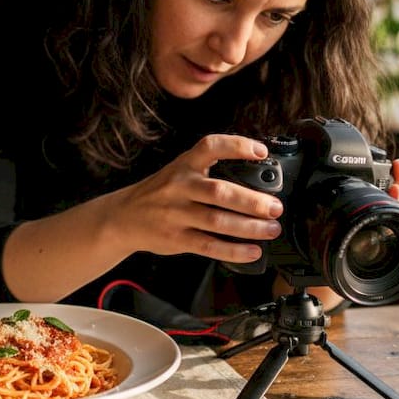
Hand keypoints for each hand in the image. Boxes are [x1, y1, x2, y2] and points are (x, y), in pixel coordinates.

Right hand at [107, 134, 282, 264]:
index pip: (210, 147)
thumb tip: (255, 181)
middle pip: (219, 191)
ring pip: (217, 220)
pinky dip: (233, 250)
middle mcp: (179, 187)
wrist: (123, 218)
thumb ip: (208, 172)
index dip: (237, 146)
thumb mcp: (178, 172)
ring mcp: (176, 214)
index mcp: (183, 165)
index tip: (261, 152)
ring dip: (249, 227)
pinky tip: (252, 251)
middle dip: (252, 201)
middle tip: (275, 208)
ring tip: (271, 229)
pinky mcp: (176, 238)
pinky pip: (209, 246)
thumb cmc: (160, 194)